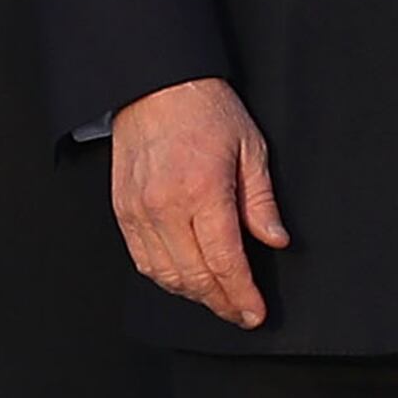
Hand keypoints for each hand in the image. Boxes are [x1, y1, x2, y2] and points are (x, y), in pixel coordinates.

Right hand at [107, 77, 290, 327]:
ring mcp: (139, 210)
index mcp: (203, 190)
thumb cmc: (204, 109)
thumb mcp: (250, 147)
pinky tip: (183, 278)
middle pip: (195, 277)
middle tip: (241, 312)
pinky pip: (142, 260)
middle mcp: (167, 205)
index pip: (224, 262)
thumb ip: (261, 201)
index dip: (242, 295)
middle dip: (222, 303)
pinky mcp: (122, 210)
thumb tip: (275, 240)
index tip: (255, 312)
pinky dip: (164, 277)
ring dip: (193, 294)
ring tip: (216, 297)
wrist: (154, 84)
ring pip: (165, 275)